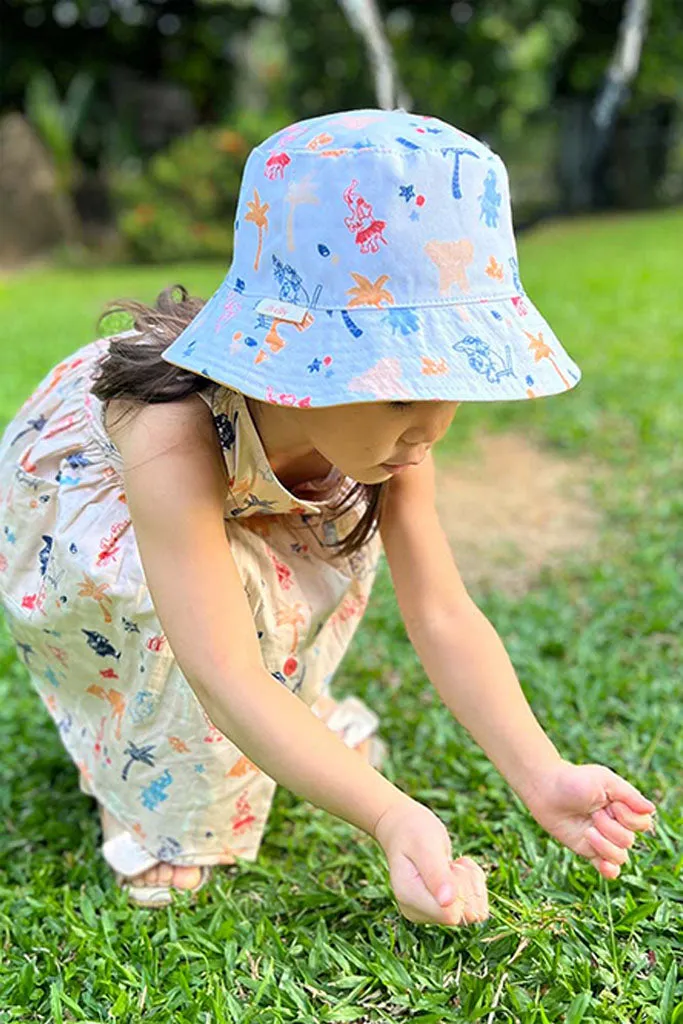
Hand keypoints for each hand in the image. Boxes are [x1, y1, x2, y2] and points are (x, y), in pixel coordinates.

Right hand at [373, 797, 488, 925]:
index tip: (450, 865)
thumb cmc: (414, 832)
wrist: (406, 829)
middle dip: (467, 884)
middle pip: (464, 914)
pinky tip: (457, 870)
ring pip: (473, 911)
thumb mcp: (426, 846)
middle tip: (450, 863)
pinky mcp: (441, 912)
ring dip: (472, 883)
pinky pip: (474, 907)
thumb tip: (447, 903)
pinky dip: (474, 885)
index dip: (460, 889)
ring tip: (453, 865)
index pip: (451, 914)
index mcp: (408, 896)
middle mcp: (417, 911)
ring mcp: (429, 914)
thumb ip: (436, 874)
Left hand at [523, 760, 655, 878]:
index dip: (629, 818)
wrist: (545, 789)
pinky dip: (608, 870)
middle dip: (610, 828)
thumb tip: (651, 809)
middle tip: (593, 813)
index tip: (612, 805)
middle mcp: (616, 825)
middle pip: (628, 841)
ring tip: (588, 831)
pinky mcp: (588, 850)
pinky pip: (608, 869)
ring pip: (619, 857)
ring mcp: (603, 839)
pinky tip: (602, 864)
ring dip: (604, 845)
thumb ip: (629, 795)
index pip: (642, 824)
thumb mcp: (605, 781)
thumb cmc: (575, 780)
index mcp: (623, 807)